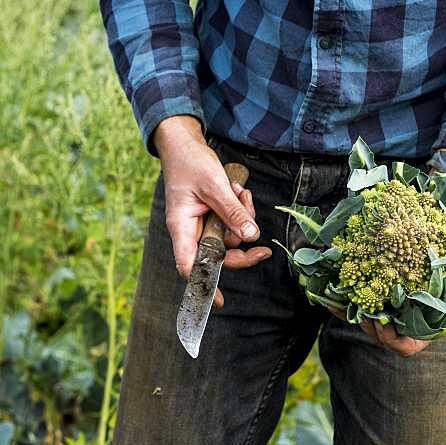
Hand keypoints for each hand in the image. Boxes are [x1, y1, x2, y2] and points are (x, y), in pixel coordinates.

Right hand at [153, 116, 270, 308]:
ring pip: (229, 236)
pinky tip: (238, 190)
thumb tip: (251, 237)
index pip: (189, 265)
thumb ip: (232, 212)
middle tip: (264, 250)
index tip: (220, 301)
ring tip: (240, 192)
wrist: (183, 142)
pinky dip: (239, 208)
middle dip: (241, 248)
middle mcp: (190, 229)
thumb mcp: (214, 186)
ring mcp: (201, 222)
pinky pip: (231, 221)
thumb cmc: (190, 162)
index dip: (204, 285)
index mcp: (181, 227)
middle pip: (218, 255)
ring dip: (242, 217)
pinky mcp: (211, 213)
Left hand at [328, 197, 445, 355]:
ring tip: (343, 303)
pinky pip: (350, 301)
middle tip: (362, 313)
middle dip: (368, 328)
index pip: (405, 347)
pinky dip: (338, 301)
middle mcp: (401, 318)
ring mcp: (384, 304)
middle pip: (379, 335)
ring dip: (351, 315)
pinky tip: (326, 296)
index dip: (393, 341)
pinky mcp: (371, 289)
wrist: (438, 234)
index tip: (385, 326)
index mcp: (422, 325)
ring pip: (362, 319)